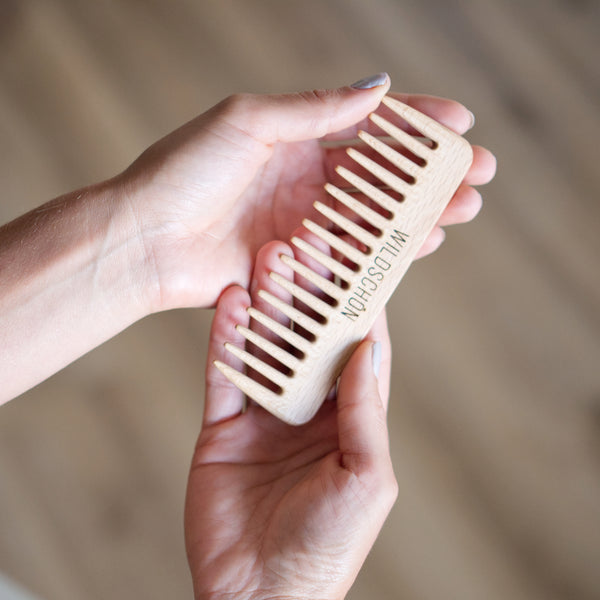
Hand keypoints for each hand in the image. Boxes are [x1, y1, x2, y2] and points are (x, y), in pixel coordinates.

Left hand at [122, 76, 494, 310]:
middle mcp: (304, 182)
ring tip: (464, 209)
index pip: (367, 127)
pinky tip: (423, 246)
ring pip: (376, 218)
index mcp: (294, 139)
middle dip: (432, 174)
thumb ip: (313, 110)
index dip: (415, 123)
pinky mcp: (297, 264)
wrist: (145, 239)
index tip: (461, 123)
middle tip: (479, 173)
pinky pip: (351, 257)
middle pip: (382, 176)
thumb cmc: (184, 172)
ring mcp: (303, 225)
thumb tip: (377, 88)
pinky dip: (388, 252)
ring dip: (422, 214)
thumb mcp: (249, 122)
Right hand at [185, 275, 394, 599]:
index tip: (356, 258)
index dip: (356, 303)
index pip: (357, 347)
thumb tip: (370, 346)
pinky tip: (230, 302)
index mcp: (350, 418)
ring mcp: (264, 414)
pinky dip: (227, 338)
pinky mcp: (224, 425)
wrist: (258, 599)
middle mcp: (309, 408)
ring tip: (267, 260)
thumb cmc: (327, 546)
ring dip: (268, 304)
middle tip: (303, 245)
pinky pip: (225, 374)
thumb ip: (364, 411)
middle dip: (309, 292)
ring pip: (267, 346)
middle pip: (309, 337)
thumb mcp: (365, 476)